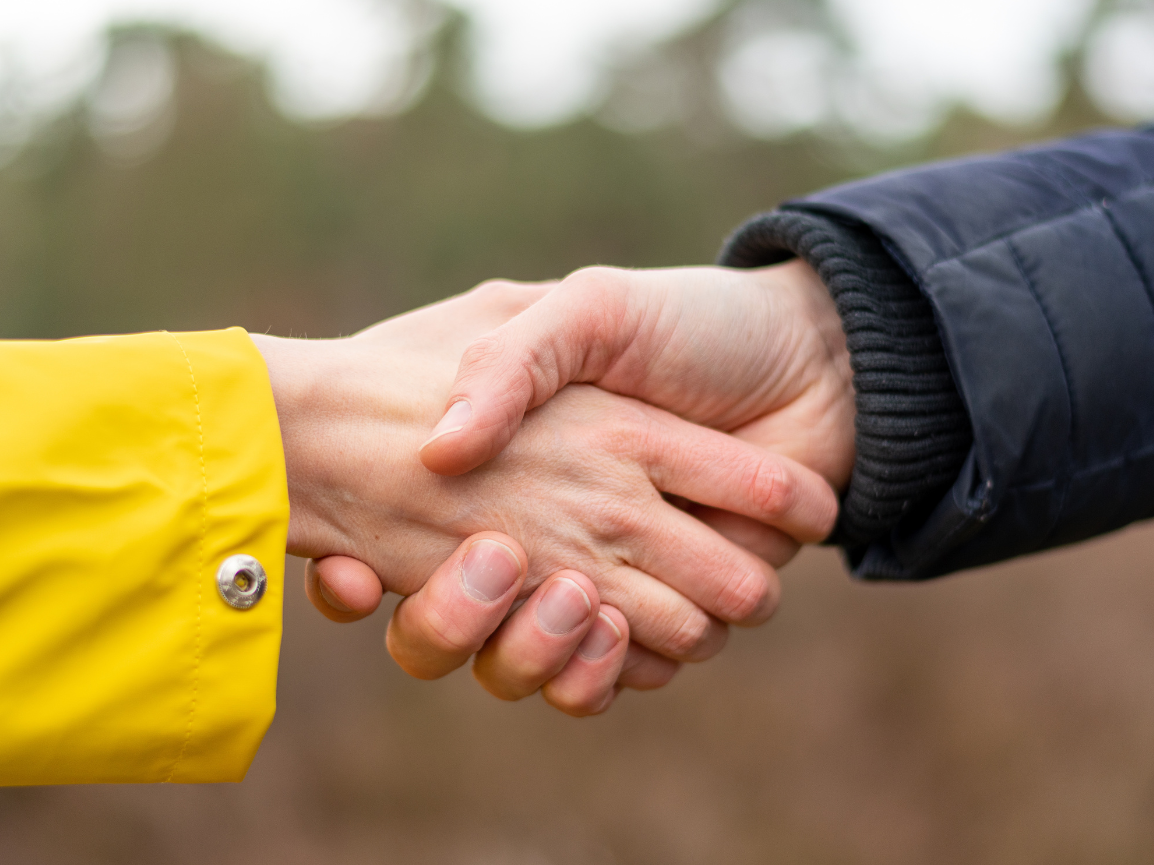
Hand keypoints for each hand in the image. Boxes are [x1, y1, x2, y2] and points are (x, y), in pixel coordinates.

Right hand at [252, 284, 837, 712]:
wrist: (811, 362)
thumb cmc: (693, 325)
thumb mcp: (587, 312)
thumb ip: (510, 365)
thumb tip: (441, 454)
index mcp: (519, 461)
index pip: (404, 536)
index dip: (365, 566)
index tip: (358, 568)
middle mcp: (553, 527)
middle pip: (464, 618)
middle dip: (459, 615)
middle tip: (493, 559)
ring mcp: (611, 577)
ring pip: (533, 659)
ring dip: (537, 645)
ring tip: (570, 592)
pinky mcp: (670, 616)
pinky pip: (612, 677)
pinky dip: (604, 671)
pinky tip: (609, 624)